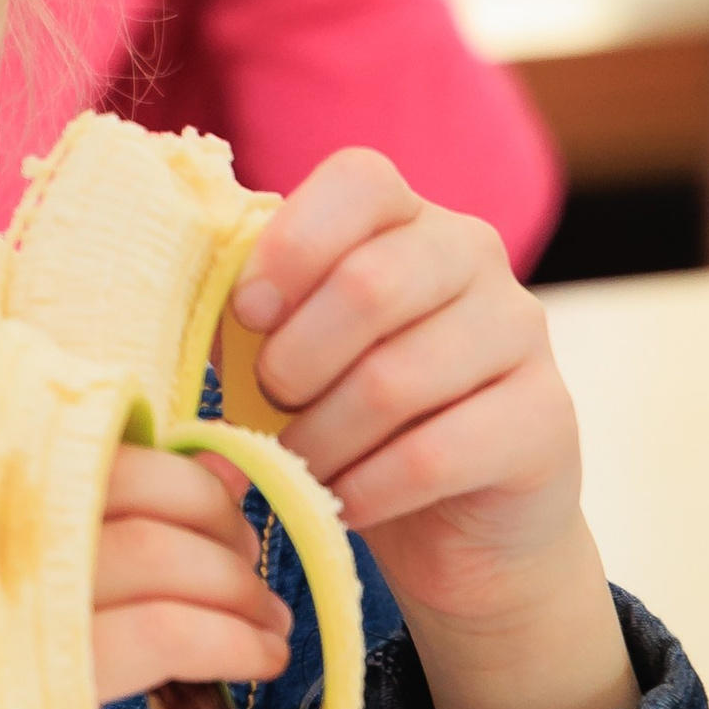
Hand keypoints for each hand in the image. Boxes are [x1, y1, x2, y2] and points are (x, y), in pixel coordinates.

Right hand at [0, 340, 291, 708]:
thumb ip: (44, 514)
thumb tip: (215, 463)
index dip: (80, 399)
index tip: (141, 453)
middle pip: (96, 465)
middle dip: (196, 502)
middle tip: (241, 548)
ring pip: (145, 548)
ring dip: (232, 578)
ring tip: (260, 613)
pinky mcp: (25, 693)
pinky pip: (164, 630)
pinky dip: (231, 636)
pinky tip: (254, 653)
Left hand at [230, 152, 637, 708]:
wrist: (463, 528)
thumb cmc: (354, 426)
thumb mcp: (294, 357)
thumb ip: (249, 318)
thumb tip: (162, 303)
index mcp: (408, 220)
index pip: (359, 181)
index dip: (290, 246)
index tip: (248, 315)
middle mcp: (476, 257)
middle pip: (371, 284)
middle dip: (294, 362)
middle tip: (270, 407)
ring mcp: (521, 333)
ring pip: (394, 380)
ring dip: (322, 439)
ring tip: (302, 466)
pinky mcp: (546, 421)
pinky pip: (434, 454)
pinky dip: (368, 489)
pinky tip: (349, 501)